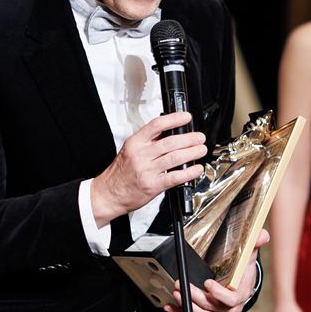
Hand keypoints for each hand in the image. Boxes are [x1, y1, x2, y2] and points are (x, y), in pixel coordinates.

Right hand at [90, 111, 206, 225]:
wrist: (109, 194)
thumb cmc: (120, 173)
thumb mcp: (129, 150)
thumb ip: (148, 141)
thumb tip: (169, 132)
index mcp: (135, 143)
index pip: (156, 125)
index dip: (174, 119)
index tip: (186, 117)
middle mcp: (141, 155)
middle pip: (170, 142)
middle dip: (189, 138)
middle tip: (199, 137)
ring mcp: (147, 170)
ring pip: (175, 157)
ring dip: (192, 153)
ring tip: (201, 149)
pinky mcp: (153, 185)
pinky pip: (175, 177)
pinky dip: (188, 172)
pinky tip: (196, 169)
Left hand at [163, 236, 267, 311]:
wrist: (241, 284)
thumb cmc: (243, 273)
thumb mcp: (249, 257)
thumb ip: (253, 244)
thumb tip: (262, 235)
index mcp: (240, 295)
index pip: (231, 300)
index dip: (219, 294)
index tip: (208, 283)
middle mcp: (229, 308)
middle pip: (212, 307)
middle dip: (195, 296)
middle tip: (182, 285)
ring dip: (187, 304)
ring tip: (176, 292)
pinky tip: (170, 307)